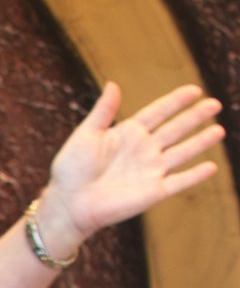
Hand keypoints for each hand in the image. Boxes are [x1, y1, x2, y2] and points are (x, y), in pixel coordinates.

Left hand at [36, 81, 223, 253]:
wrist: (69, 203)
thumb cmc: (71, 169)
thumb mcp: (86, 135)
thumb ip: (103, 111)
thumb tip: (113, 84)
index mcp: (128, 133)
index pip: (158, 113)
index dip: (175, 102)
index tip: (194, 90)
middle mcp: (144, 150)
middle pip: (175, 129)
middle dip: (195, 117)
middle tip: (214, 104)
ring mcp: (150, 171)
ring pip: (182, 153)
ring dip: (201, 142)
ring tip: (219, 130)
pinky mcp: (153, 192)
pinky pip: (179, 182)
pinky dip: (195, 175)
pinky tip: (211, 166)